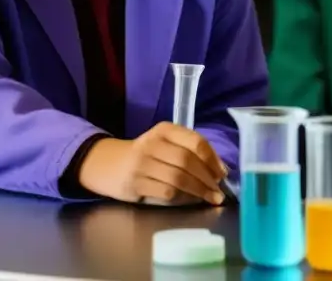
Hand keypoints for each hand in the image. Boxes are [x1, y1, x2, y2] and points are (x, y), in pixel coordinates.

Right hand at [78, 123, 227, 206]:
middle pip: (188, 161)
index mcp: (164, 130)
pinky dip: (182, 198)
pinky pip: (166, 192)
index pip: (195, 141)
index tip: (223, 174)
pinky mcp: (135, 183)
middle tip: (219, 191)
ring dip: (198, 190)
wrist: (108, 165)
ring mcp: (142, 163)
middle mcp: (152, 143)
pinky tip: (190, 200)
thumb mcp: (165, 144)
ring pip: (178, 178)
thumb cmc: (146, 155)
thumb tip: (219, 171)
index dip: (212, 159)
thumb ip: (188, 151)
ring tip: (210, 198)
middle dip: (207, 178)